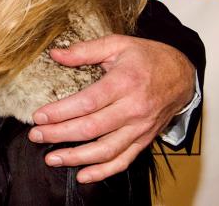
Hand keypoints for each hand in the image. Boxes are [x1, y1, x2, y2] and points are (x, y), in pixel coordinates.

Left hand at [28, 34, 194, 182]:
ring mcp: (140, 128)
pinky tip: (83, 175)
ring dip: (77, 157)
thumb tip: (56, 54)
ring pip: (106, 150)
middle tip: (36, 135)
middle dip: (60, 134)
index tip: (39, 116)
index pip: (87, 102)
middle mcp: (134, 109)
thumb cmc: (147, 57)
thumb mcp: (117, 44)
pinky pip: (124, 160)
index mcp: (124, 82)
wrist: (182, 75)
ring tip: (52, 158)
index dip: (61, 111)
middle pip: (92, 128)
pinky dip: (103, 171)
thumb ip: (85, 50)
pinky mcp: (145, 140)